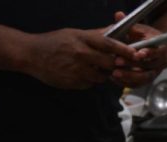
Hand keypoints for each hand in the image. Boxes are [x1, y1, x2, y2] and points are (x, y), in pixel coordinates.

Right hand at [23, 28, 139, 88]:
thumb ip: (94, 35)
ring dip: (102, 73)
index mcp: (82, 39)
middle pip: (109, 63)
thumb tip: (113, 31)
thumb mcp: (74, 33)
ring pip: (101, 76)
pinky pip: (90, 84)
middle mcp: (82, 55)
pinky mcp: (74, 83)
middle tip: (117, 63)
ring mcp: (78, 70)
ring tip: (91, 66)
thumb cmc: (53, 42)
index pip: (109, 44)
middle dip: (116, 65)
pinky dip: (90, 80)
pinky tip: (80, 73)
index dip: (124, 50)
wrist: (31, 55)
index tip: (136, 53)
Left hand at [113, 21, 166, 87]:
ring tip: (114, 73)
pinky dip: (126, 83)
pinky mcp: (146, 80)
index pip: (157, 52)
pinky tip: (115, 79)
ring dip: (129, 76)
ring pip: (144, 78)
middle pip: (148, 66)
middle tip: (118, 61)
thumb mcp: (140, 29)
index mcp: (161, 48)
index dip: (148, 53)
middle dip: (132, 64)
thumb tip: (118, 15)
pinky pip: (138, 85)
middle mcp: (160, 62)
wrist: (153, 49)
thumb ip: (129, 24)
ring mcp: (154, 72)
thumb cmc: (145, 37)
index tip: (138, 54)